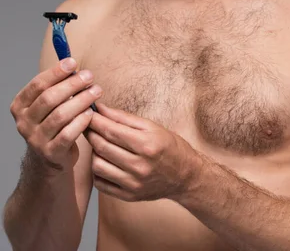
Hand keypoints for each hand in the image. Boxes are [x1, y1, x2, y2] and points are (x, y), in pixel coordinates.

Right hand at [9, 59, 103, 172]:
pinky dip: (81, 121)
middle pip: (49, 98)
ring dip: (81, 100)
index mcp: (20, 105)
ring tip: (96, 91)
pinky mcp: (50, 154)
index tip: (73, 62)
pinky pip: (68, 134)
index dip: (56, 72)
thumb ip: (57, 85)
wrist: (50, 158)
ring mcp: (35, 140)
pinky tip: (91, 113)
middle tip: (89, 76)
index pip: (37, 84)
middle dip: (72, 84)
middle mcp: (23, 123)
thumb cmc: (53, 122)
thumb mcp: (50, 103)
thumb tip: (72, 63)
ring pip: (60, 115)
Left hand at [86, 102, 200, 201]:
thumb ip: (124, 118)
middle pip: (102, 147)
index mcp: (146, 145)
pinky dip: (97, 171)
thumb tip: (101, 109)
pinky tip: (104, 161)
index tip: (88, 112)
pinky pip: (101, 184)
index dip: (95, 120)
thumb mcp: (151, 126)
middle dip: (90, 132)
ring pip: (97, 166)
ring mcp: (133, 184)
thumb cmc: (169, 146)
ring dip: (93, 152)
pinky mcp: (129, 196)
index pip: (111, 131)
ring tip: (99, 143)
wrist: (185, 176)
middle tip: (87, 124)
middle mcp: (139, 166)